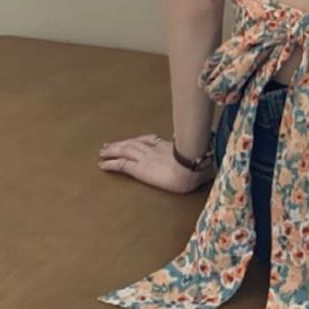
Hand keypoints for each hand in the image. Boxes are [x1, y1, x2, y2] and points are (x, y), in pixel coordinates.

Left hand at [98, 133, 216, 193]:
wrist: (190, 169)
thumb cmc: (198, 163)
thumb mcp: (198, 154)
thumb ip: (196, 150)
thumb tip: (206, 148)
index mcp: (166, 144)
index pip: (149, 139)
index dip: (139, 140)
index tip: (133, 141)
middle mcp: (153, 148)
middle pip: (133, 143)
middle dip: (121, 144)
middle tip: (109, 145)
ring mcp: (144, 157)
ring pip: (124, 151)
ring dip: (112, 151)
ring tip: (102, 152)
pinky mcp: (138, 169)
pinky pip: (121, 165)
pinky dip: (110, 163)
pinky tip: (102, 165)